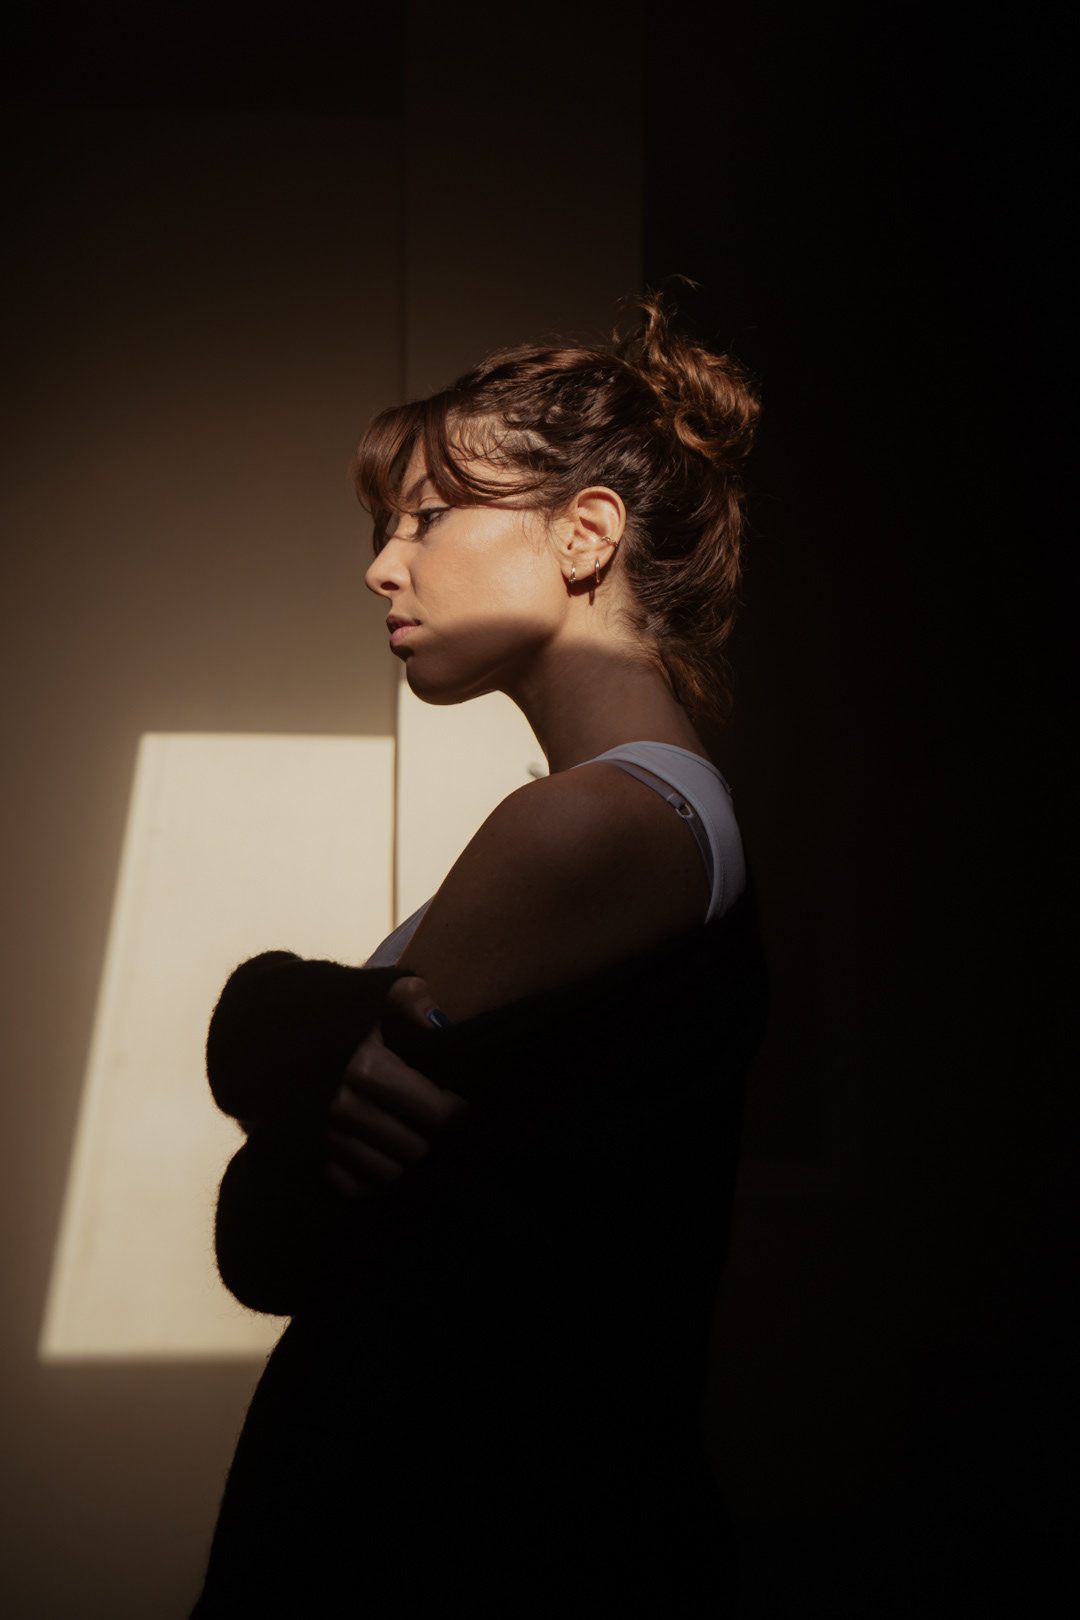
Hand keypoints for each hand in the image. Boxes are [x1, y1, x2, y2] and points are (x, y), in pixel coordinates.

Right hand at [325, 976, 467, 1199]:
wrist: (259, 1030)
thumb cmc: (324, 1011)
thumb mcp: (365, 992)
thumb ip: (409, 998)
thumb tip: (444, 1023)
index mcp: (365, 1068)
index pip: (436, 1114)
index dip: (456, 1112)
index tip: (458, 1103)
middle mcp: (343, 1108)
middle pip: (416, 1149)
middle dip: (434, 1138)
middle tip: (435, 1124)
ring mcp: (323, 1136)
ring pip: (388, 1174)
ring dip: (405, 1160)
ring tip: (410, 1138)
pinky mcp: (307, 1153)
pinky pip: (353, 1187)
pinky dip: (372, 1179)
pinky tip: (381, 1155)